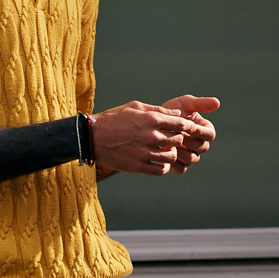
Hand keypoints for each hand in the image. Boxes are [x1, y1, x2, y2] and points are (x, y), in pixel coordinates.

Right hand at [92, 99, 213, 176]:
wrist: (92, 136)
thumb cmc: (113, 119)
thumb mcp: (135, 107)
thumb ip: (158, 110)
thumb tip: (178, 113)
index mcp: (151, 119)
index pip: (180, 123)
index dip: (186, 126)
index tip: (185, 129)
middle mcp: (151, 136)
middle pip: (179, 140)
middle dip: (178, 140)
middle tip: (171, 140)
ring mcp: (145, 152)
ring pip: (172, 156)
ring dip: (171, 154)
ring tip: (164, 151)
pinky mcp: (138, 166)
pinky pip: (161, 170)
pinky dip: (163, 167)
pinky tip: (158, 162)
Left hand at [156, 95, 219, 172]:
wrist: (151, 125)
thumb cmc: (170, 111)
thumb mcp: (184, 104)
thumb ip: (200, 103)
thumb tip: (217, 102)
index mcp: (204, 130)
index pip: (210, 135)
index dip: (200, 131)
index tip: (188, 127)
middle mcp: (200, 145)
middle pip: (202, 148)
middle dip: (188, 140)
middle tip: (174, 134)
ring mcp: (190, 156)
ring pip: (192, 159)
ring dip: (180, 150)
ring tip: (168, 141)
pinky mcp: (179, 165)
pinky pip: (181, 168)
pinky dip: (173, 162)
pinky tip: (164, 152)